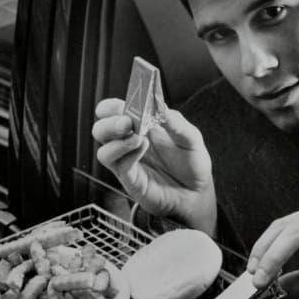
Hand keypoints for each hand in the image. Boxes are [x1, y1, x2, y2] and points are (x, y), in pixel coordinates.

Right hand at [92, 98, 217, 235]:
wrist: (197, 193)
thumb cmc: (192, 164)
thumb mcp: (190, 136)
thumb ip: (174, 121)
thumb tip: (159, 105)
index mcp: (140, 125)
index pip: (113, 112)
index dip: (111, 107)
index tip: (121, 105)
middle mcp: (129, 143)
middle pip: (100, 130)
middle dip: (110, 123)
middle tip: (127, 122)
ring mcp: (128, 162)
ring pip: (103, 150)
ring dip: (116, 141)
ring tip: (138, 138)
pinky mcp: (130, 179)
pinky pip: (118, 166)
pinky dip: (127, 155)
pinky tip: (142, 148)